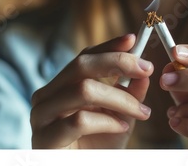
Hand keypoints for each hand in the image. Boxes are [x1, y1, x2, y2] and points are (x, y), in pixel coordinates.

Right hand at [30, 34, 153, 148]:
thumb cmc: (98, 147)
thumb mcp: (120, 116)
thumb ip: (130, 95)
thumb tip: (143, 73)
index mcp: (61, 86)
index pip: (83, 57)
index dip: (108, 46)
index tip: (133, 39)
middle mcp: (46, 96)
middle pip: (81, 65)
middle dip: (117, 63)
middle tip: (146, 70)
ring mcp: (42, 116)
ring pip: (84, 90)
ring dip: (120, 98)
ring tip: (141, 112)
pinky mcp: (45, 138)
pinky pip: (80, 120)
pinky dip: (108, 120)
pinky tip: (122, 127)